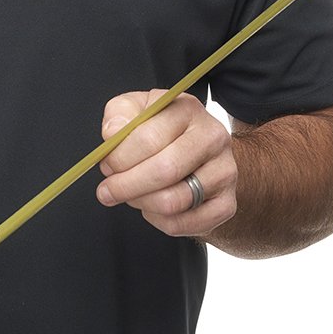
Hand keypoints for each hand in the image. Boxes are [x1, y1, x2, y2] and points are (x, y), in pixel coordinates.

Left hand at [96, 91, 236, 237]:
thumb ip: (120, 114)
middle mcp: (213, 138)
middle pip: (164, 171)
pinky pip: (182, 223)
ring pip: (172, 201)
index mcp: (189, 110)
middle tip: (107, 191)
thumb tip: (112, 134)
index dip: (119, 158)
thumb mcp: (138, 110)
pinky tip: (152, 207)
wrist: (204, 154)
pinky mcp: (226, 204)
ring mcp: (224, 173)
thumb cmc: (164, 131)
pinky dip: (158, 220)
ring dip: (140, 202)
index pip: (148, 138)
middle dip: (126, 186)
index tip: (106, 166)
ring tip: (132, 195)